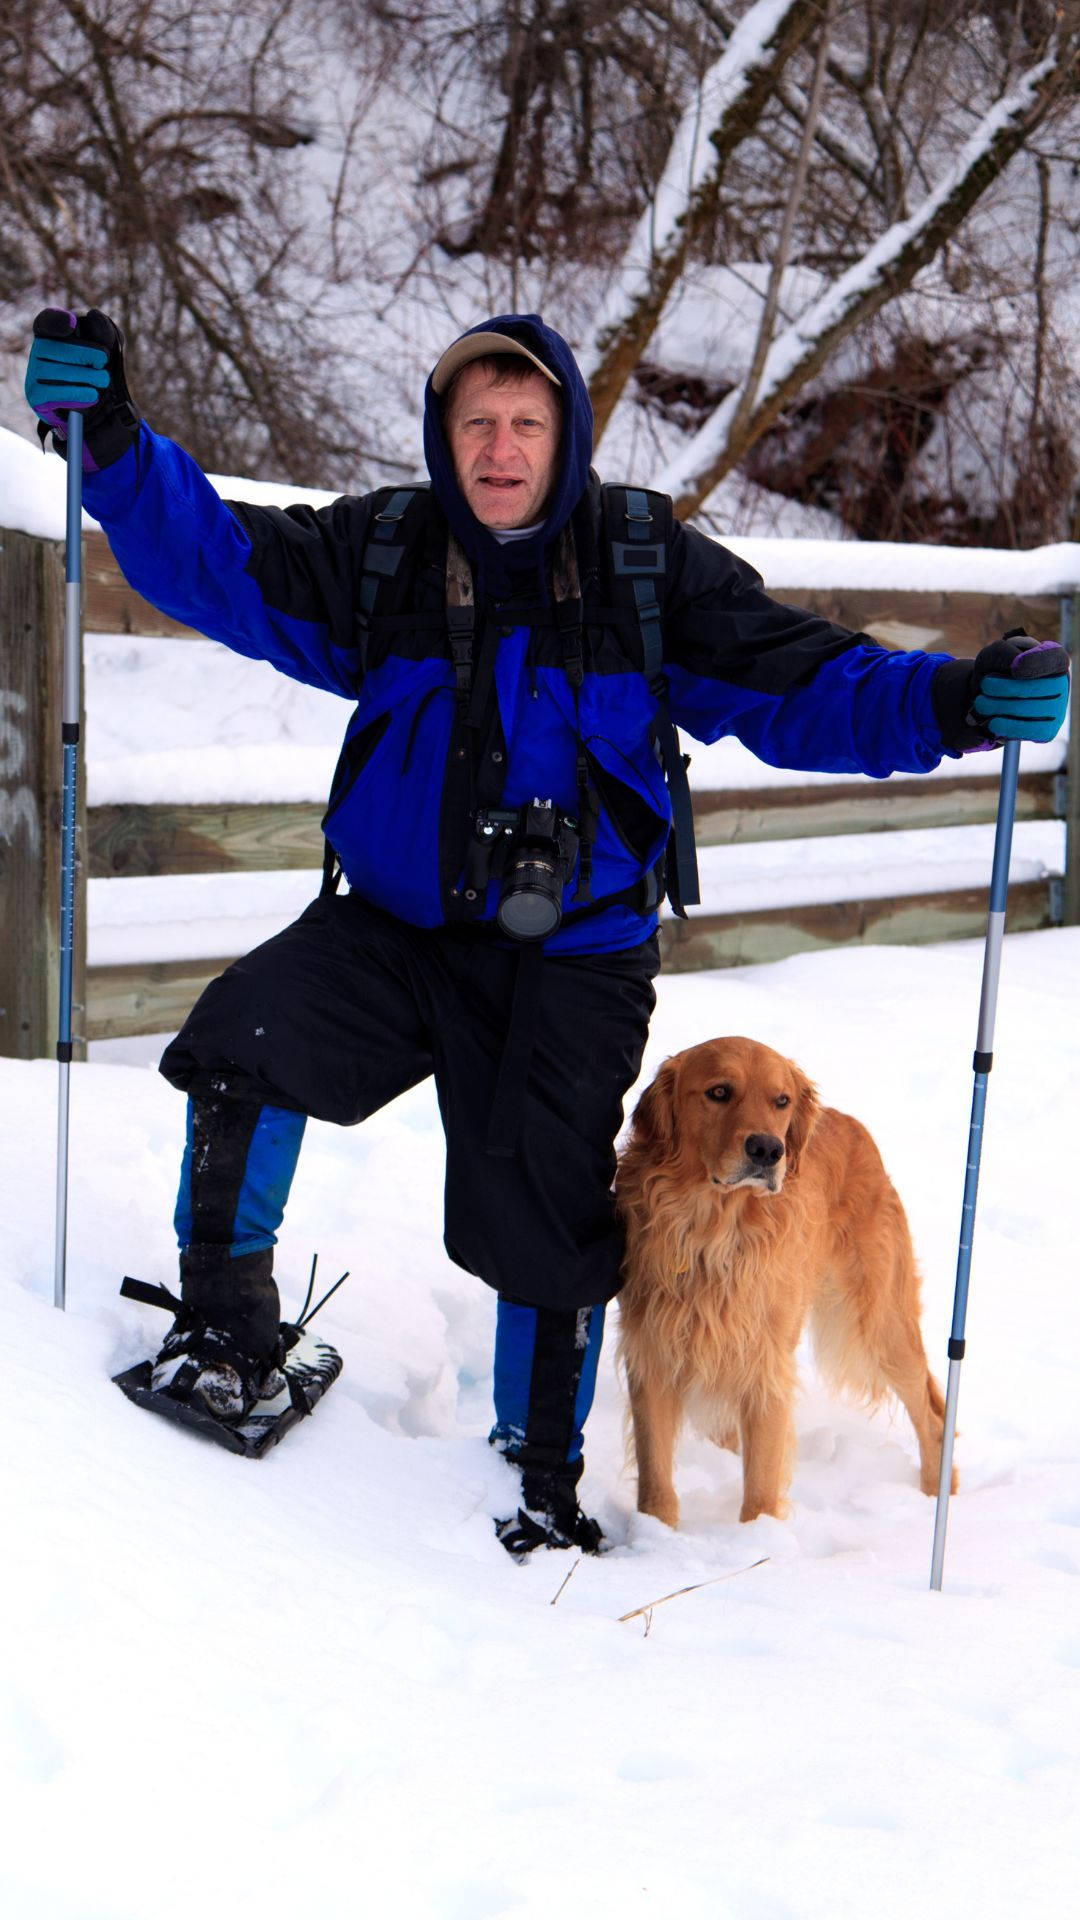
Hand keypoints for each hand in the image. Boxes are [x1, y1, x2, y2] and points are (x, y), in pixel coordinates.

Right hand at [25, 309, 139, 471]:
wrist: (92, 413)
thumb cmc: (95, 374)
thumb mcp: (103, 350)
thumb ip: (102, 331)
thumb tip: (94, 315)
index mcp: (51, 334)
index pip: (47, 321)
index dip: (58, 321)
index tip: (73, 324)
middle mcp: (38, 352)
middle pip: (61, 349)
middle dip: (87, 356)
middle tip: (103, 364)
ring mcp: (34, 374)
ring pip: (61, 372)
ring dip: (88, 377)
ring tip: (102, 381)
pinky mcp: (36, 396)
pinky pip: (56, 393)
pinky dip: (78, 394)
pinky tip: (92, 394)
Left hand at [968, 631, 1069, 742]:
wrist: (988, 697)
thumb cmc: (996, 669)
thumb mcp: (995, 654)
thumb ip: (1006, 652)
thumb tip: (1016, 665)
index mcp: (1054, 659)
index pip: (1053, 659)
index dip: (1036, 663)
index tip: (1015, 668)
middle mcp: (1061, 684)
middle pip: (1039, 688)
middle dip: (1007, 688)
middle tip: (985, 685)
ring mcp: (1057, 708)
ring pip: (1032, 710)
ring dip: (1002, 707)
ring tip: (981, 703)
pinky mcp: (1047, 730)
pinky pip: (1032, 731)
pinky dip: (1009, 727)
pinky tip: (993, 722)